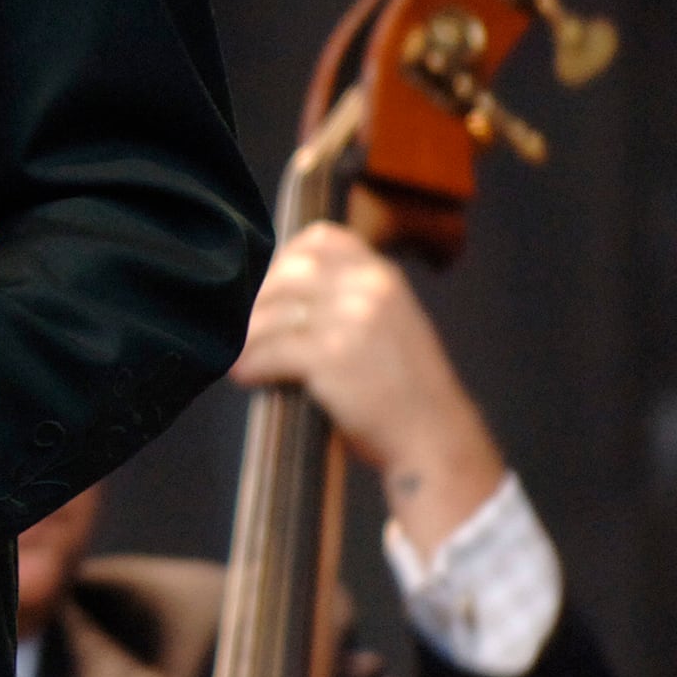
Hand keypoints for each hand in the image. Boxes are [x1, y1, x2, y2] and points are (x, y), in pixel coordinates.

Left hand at [231, 219, 505, 556]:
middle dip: (262, 299)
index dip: (287, 256)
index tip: (271, 285)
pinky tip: (243, 375)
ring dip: (249, 336)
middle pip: (290, 274)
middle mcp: (368, 288)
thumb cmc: (406, 387)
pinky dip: (251, 364)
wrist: (435, 438)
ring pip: (274, 314)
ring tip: (241, 353)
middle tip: (249, 326)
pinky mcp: (331, 356)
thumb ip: (351, 298)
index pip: (323, 238)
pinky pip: (272, 351)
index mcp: (383, 276)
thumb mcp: (392, 323)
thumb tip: (282, 285)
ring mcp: (350, 320)